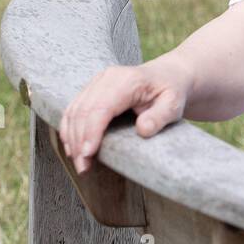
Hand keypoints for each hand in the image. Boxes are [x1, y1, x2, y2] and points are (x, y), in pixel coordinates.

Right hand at [59, 55, 193, 174]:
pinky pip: (74, 108)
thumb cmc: (171, 92)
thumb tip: (142, 130)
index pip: (101, 107)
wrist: (168, 76)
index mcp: (128, 81)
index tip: (88, 155)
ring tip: (79, 162)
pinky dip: (69, 128)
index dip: (91, 132)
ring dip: (71, 137)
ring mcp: (98, 81)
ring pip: (74, 109)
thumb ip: (160, 117)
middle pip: (83, 110)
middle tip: (83, 168)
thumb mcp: (174, 105)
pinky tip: (72, 147)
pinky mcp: (92, 88)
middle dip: (79, 141)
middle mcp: (108, 77)